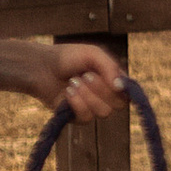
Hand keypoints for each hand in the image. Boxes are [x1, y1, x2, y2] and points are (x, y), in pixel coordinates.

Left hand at [1, 40, 126, 120]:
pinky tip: (68, 92)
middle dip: (102, 90)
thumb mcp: (93, 53)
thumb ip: (110, 67)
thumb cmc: (68, 57)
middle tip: (86, 75)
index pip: (129, 92)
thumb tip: (120, 86)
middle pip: (119, 104)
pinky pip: (87, 117)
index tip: (114, 83)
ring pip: (104, 112)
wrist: (41, 67)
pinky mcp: (78, 117)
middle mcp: (106, 96)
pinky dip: (77, 103)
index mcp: (113, 80)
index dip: (124, 90)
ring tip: (73, 82)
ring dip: (88, 96)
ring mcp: (92, 107)